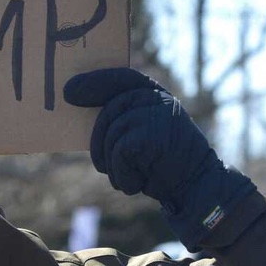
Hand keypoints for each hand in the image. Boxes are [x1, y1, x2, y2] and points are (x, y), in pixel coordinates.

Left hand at [64, 68, 258, 249]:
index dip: (95, 82)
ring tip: (130, 177)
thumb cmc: (163, 165)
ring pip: (111, 135)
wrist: (196, 187)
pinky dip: (123, 174)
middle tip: (104, 166)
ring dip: (113, 165)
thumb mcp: (144, 134)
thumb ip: (123, 119)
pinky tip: (137, 183)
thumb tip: (79, 106)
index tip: (69, 92)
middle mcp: (159, 100)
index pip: (122, 77)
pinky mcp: (153, 135)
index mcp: (156, 95)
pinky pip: (119, 152)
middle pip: (110, 111)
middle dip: (98, 142)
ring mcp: (157, 115)